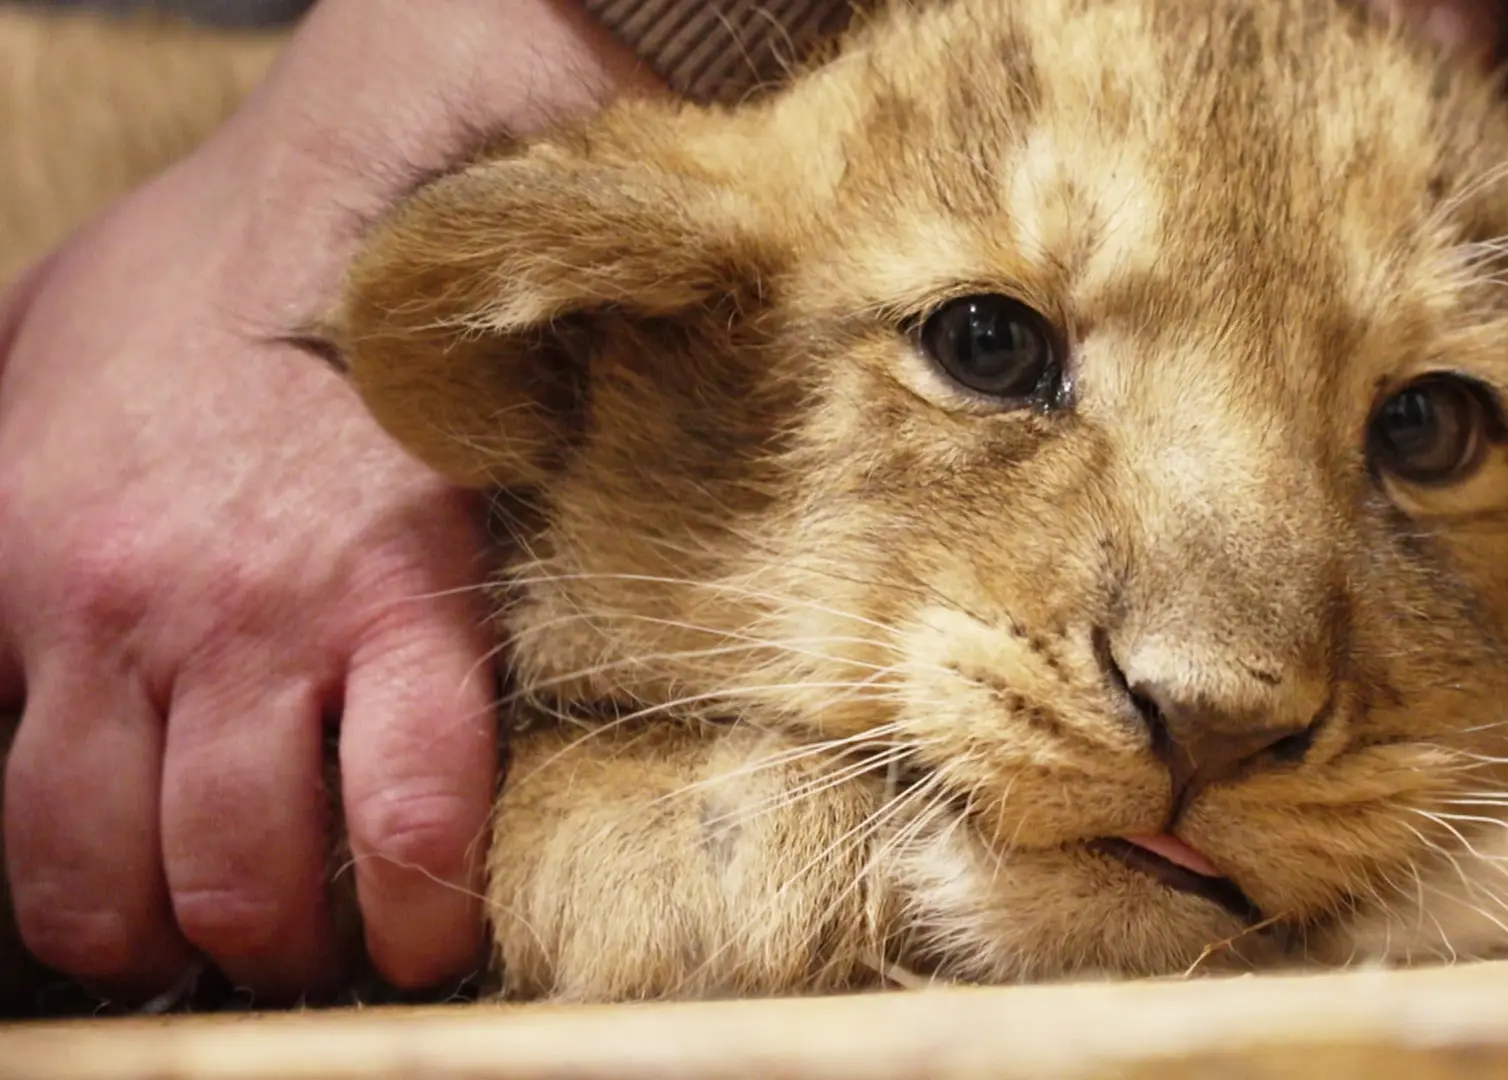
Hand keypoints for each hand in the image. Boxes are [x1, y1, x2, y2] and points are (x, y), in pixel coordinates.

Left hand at [0, 0, 649, 1001]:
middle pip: (103, 886)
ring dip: (286, 941)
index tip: (124, 892)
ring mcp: (267, 627)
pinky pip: (411, 822)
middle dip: (165, 938)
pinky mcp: (410, 615)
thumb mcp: (11, 376)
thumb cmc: (195, 291)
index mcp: (8, 569)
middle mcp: (117, 622)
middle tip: (226, 925)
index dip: (55, 893)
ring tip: (329, 933)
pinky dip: (419, 909)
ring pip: (243, 884)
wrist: (359, 204)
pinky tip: (428, 928)